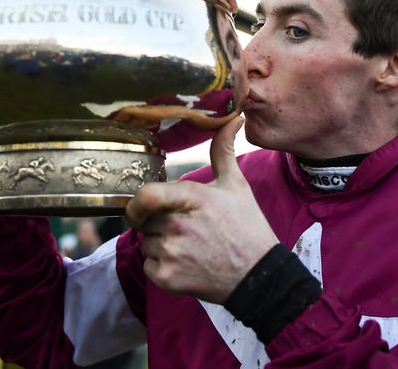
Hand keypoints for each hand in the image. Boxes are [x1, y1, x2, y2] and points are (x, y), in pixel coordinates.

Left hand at [125, 117, 278, 303]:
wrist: (258, 276)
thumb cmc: (247, 229)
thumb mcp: (236, 186)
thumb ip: (223, 151)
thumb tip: (232, 119)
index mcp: (192, 198)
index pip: (144, 195)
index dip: (138, 202)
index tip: (144, 205)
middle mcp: (177, 225)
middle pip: (144, 219)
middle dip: (157, 221)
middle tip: (185, 228)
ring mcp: (171, 253)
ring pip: (146, 242)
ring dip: (160, 243)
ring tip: (191, 246)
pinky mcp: (167, 278)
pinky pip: (148, 265)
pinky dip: (161, 266)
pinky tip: (187, 263)